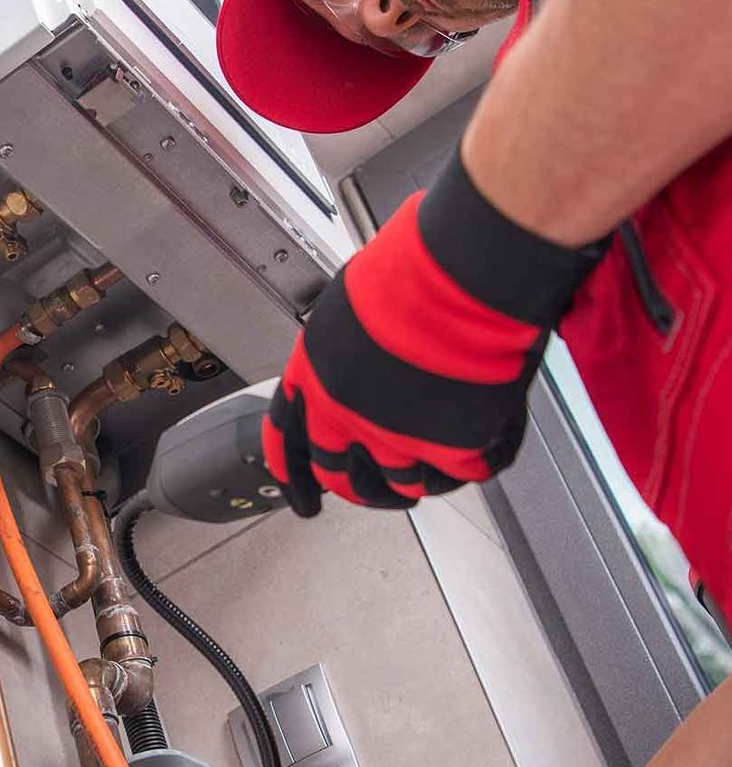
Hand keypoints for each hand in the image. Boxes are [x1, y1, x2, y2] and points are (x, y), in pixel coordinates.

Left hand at [263, 148, 606, 516]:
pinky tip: (479, 438)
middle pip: (341, 476)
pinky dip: (472, 461)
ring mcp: (396, 437)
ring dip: (419, 477)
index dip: (293, 477)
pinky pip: (461, 475)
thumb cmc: (415, 268)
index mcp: (313, 378)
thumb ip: (343, 355)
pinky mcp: (449, 449)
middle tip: (377, 489)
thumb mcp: (348, 308)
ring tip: (437, 456)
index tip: (301, 498)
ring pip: (402, 484)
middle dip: (359, 488)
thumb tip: (355, 372)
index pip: (286, 443)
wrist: (468, 271)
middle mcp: (344, 416)